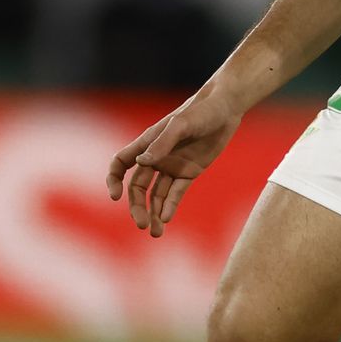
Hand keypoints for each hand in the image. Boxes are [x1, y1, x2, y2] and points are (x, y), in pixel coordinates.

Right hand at [106, 85, 244, 236]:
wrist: (226, 108)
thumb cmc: (201, 111)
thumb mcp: (181, 125)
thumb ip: (162, 143)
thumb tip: (141, 163)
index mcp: (147, 143)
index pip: (121, 163)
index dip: (114, 180)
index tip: (115, 197)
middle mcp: (156, 157)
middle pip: (138, 187)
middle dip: (137, 207)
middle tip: (142, 224)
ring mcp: (173, 166)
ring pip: (157, 194)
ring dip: (154, 212)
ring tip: (155, 233)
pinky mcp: (190, 172)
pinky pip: (176, 192)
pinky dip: (170, 206)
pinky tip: (167, 219)